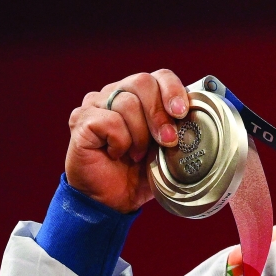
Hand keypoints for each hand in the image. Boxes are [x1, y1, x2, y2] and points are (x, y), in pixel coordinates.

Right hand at [65, 70, 188, 212]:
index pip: (160, 76)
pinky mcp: (81, 119)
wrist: (112, 200)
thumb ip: (177, 127)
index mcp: (140, 95)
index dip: (173, 90)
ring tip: (136, 154)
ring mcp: (95, 104)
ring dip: (139, 135)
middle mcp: (115, 92)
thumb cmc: (139, 172)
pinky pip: (109, 121)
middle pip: (142, 82)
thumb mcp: (167, 148)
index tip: (181, 113)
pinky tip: (116, 153)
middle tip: (166, 140)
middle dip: (159, 114)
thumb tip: (194, 116)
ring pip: (126, 103)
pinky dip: (120, 141)